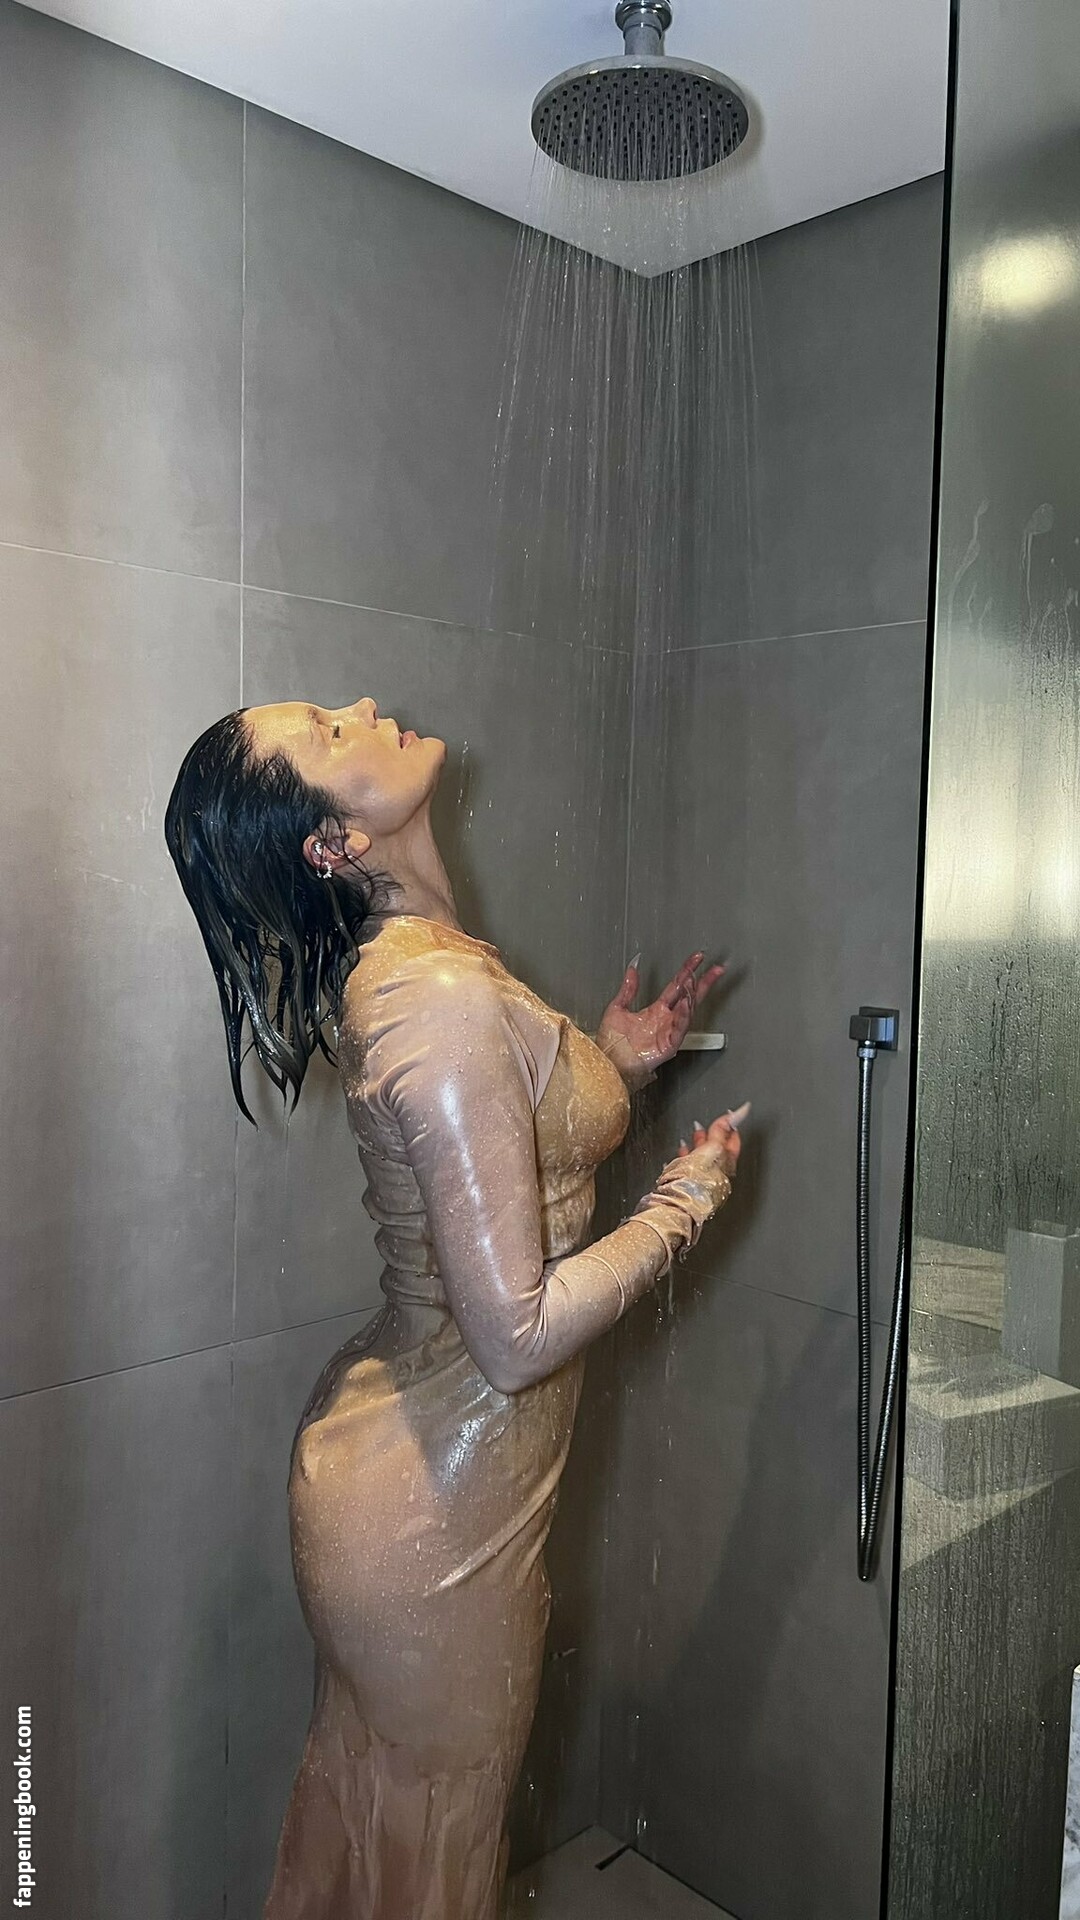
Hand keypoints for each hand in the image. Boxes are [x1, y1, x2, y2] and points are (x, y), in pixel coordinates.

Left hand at [597, 951, 725, 1080]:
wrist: (607, 1062)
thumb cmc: (612, 1043)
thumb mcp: (617, 1008)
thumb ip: (628, 989)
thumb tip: (632, 969)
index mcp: (656, 1010)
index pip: (676, 986)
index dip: (687, 970)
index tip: (697, 959)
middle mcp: (666, 1019)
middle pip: (690, 997)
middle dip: (703, 982)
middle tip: (716, 969)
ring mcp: (669, 1032)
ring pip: (687, 1011)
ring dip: (692, 996)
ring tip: (694, 982)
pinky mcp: (669, 1045)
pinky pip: (680, 1028)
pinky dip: (684, 1016)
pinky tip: (685, 1004)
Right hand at [677, 1106, 749, 1186]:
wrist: (678, 1201)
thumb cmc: (697, 1179)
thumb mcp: (712, 1147)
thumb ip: (722, 1130)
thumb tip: (739, 1114)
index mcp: (727, 1165)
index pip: (733, 1141)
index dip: (730, 1126)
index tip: (728, 1115)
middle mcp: (718, 1174)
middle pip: (717, 1150)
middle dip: (710, 1135)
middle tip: (703, 1125)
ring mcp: (703, 1180)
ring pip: (702, 1158)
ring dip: (696, 1145)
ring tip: (692, 1136)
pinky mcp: (687, 1184)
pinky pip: (689, 1167)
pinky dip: (685, 1157)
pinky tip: (681, 1154)